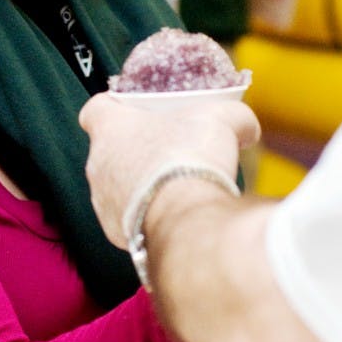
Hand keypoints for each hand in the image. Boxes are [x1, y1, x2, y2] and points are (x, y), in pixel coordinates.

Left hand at [79, 94, 259, 247]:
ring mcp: (104, 203)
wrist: (187, 220)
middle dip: (136, 150)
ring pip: (118, 187)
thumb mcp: (222, 120)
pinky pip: (130, 220)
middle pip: (110, 151)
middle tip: (168, 149)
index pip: (94, 109)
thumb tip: (247, 128)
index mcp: (110, 129)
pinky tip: (176, 215)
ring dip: (142, 186)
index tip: (132, 110)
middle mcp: (98, 166)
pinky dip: (149, 216)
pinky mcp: (118, 234)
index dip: (113, 108)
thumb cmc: (191, 158)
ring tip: (176, 187)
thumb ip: (234, 116)